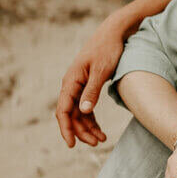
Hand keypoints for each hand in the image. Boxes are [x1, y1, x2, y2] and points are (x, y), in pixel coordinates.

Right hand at [55, 14, 128, 146]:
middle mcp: (71, 85)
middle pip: (70, 115)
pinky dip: (91, 119)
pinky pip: (85, 107)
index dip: (66, 129)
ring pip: (78, 113)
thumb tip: (82, 111)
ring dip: (87, 128)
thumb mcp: (102, 71)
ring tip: (102, 139)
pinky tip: (100, 129)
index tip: (72, 145)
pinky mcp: (86, 86)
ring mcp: (78, 86)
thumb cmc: (108, 49)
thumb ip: (92, 91)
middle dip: (82, 131)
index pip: (63, 110)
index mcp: (71, 81)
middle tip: (97, 143)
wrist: (113, 33)